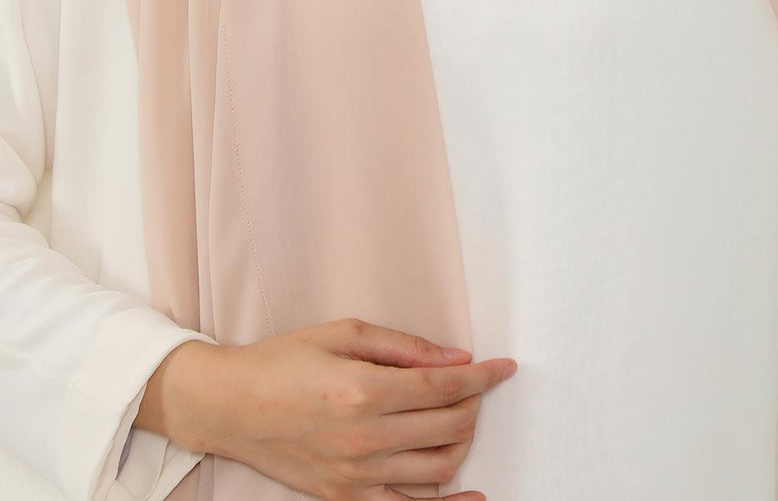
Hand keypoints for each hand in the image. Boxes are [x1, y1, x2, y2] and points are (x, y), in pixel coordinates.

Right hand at [156, 316, 516, 499]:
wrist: (231, 406)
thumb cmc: (284, 362)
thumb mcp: (343, 333)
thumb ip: (404, 347)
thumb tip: (455, 357)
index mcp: (363, 390)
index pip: (444, 386)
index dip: (482, 376)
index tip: (504, 368)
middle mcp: (363, 438)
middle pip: (448, 426)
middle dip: (473, 404)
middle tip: (475, 385)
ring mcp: (356, 476)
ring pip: (438, 469)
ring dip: (462, 442)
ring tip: (460, 419)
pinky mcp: (346, 499)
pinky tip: (471, 492)